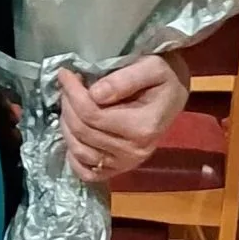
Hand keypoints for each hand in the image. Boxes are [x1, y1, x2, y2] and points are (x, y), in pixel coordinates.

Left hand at [60, 54, 187, 184]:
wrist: (172, 94)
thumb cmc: (163, 77)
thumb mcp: (152, 67)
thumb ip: (125, 79)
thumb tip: (95, 94)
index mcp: (143, 126)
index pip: (92, 114)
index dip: (73, 93)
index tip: (66, 73)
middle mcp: (135, 151)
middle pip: (82, 131)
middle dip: (68, 104)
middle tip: (67, 86)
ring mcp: (126, 163)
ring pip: (79, 150)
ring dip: (66, 125)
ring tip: (70, 104)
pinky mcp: (118, 170)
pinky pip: (86, 172)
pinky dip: (73, 156)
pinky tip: (73, 134)